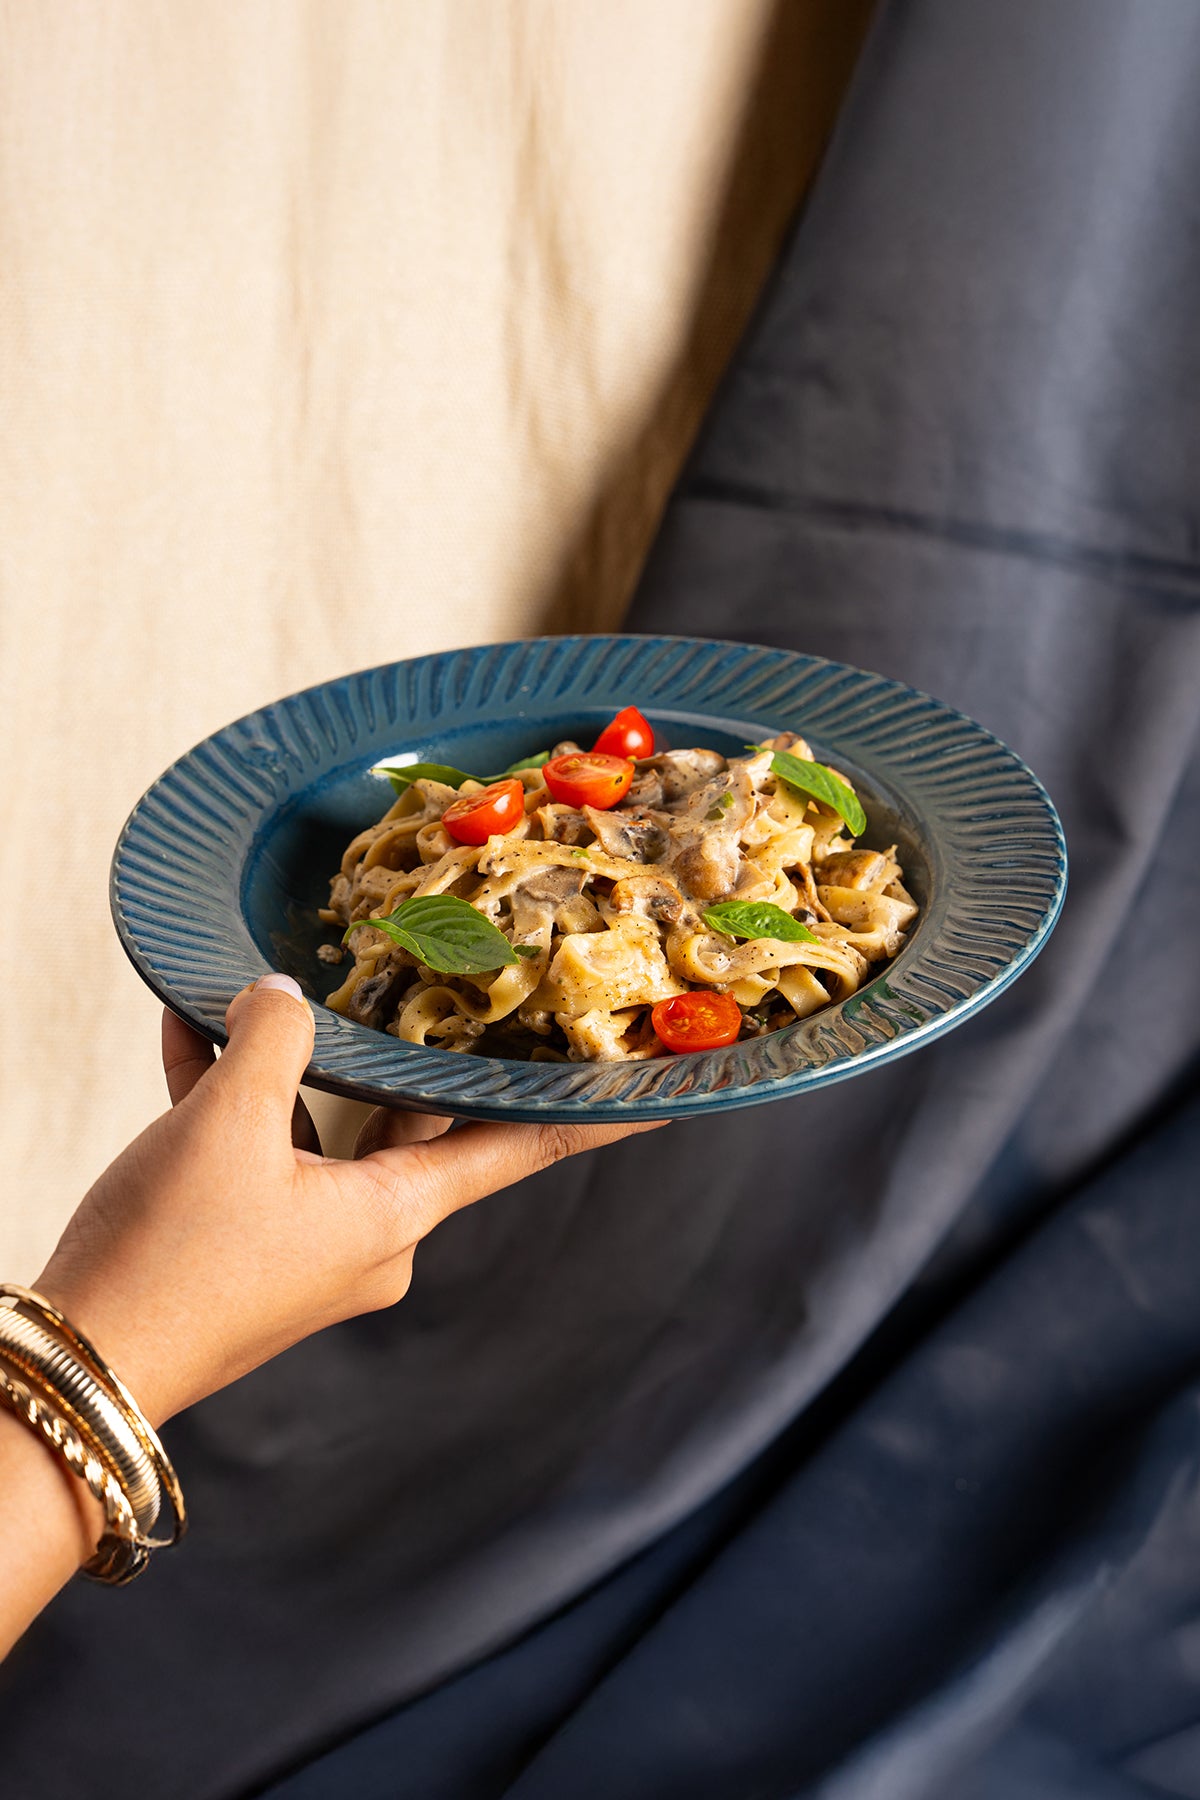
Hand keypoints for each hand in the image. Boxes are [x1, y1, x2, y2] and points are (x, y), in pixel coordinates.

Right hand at [35, 978, 659, 1426]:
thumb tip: (284, 994)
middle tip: (440, 979)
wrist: (73, 1371)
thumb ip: (273, 1040)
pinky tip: (189, 1033)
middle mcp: (369, 1238)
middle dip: (405, 1050)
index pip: (521, 1149)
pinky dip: (231, 1100)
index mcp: (396, 1215)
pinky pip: (258, 1154)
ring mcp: (306, 1246)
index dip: (595, 1120)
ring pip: (323, 1128)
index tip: (664, 1096)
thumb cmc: (168, 1257)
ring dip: (294, 1064)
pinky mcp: (246, 1247)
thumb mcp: (226, 1125)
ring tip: (273, 987)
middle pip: (411, 1122)